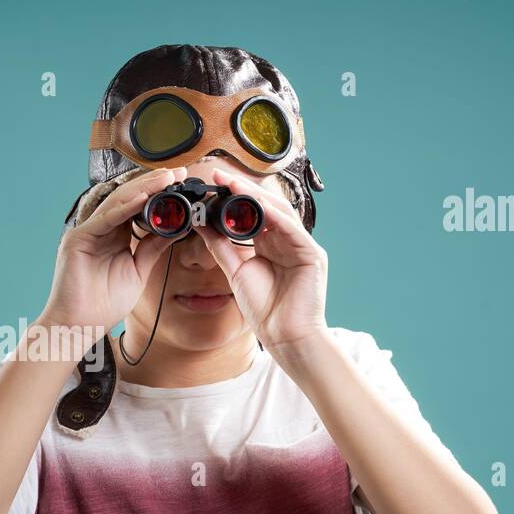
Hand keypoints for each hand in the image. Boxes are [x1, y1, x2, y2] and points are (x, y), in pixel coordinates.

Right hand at [39, 166, 186, 340]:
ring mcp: (88, 232)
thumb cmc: (103, 304)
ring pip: (117, 202)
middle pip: (128, 199)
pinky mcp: (78, 239)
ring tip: (165, 178)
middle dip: (153, 184)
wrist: (79, 325)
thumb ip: (152, 249)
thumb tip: (174, 229)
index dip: (158, 194)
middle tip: (178, 172)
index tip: (181, 184)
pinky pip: (105, 219)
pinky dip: (124, 207)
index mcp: (114, 236)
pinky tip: (142, 198)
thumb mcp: (138, 271)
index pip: (137, 207)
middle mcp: (100, 230)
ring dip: (143, 189)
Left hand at [194, 167, 329, 362]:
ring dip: (257, 196)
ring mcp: (301, 246)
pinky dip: (275, 216)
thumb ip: (221, 247)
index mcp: (270, 244)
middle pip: (266, 206)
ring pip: (279, 212)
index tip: (211, 184)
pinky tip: (258, 206)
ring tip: (233, 184)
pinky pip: (293, 229)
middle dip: (243, 189)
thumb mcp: (235, 271)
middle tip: (219, 176)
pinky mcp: (312, 255)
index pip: (252, 212)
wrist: (285, 337)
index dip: (233, 197)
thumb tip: (201, 223)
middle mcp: (287, 240)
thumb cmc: (265, 309)